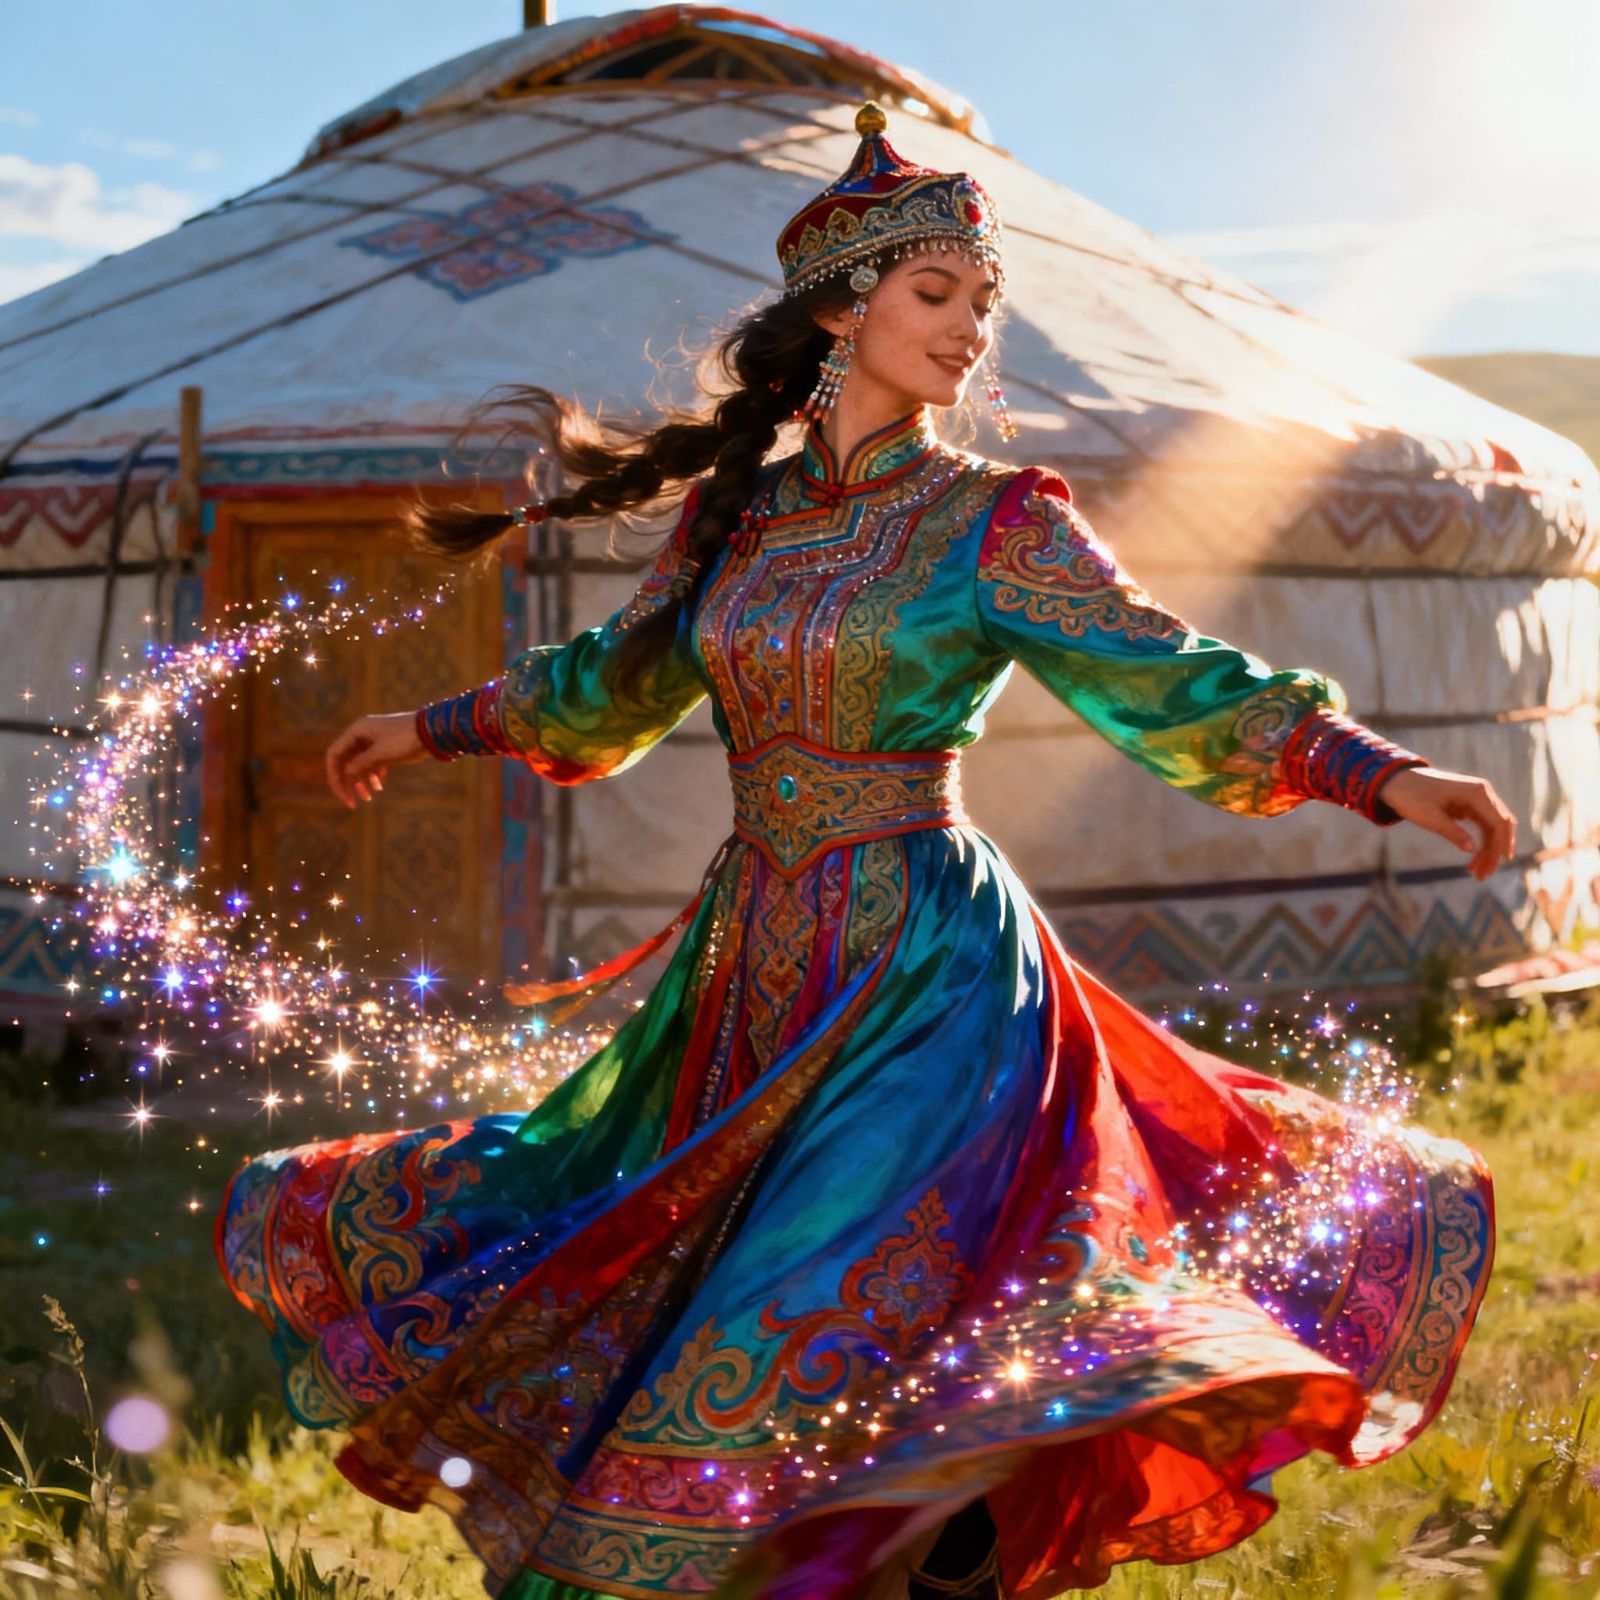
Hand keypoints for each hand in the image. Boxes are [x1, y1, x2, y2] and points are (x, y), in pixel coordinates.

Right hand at [325, 712, 427, 808]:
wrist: (432, 732)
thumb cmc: (405, 739)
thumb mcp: (381, 753)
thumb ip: (361, 763)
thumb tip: (346, 773)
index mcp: (356, 731)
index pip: (335, 754)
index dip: (335, 776)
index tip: (342, 794)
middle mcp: (362, 735)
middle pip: (346, 762)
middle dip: (348, 783)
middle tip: (352, 803)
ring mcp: (374, 742)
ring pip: (360, 765)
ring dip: (361, 782)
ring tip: (369, 797)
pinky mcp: (386, 749)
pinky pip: (372, 765)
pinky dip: (373, 777)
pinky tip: (379, 787)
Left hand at [1376, 766, 1516, 881]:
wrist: (1397, 782)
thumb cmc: (1411, 797)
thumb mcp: (1430, 817)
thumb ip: (1452, 832)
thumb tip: (1472, 849)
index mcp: (1477, 792)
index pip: (1499, 822)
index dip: (1502, 844)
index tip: (1499, 864)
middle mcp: (1482, 794)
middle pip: (1499, 827)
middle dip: (1495, 852)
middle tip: (1483, 876)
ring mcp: (1477, 800)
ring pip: (1491, 830)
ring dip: (1487, 851)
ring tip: (1476, 874)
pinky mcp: (1469, 807)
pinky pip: (1482, 828)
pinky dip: (1480, 844)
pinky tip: (1473, 860)